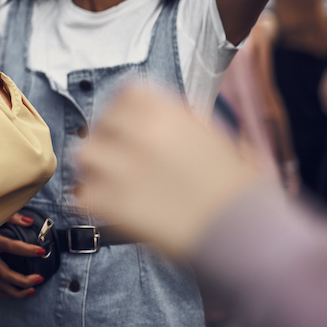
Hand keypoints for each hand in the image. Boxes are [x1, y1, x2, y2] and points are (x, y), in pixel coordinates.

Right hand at [0, 213, 46, 298]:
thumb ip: (11, 217)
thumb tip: (29, 222)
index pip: (11, 246)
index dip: (28, 250)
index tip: (41, 251)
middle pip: (6, 274)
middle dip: (25, 281)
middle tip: (39, 279)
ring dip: (16, 292)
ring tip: (31, 291)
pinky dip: (3, 292)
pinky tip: (14, 292)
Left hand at [75, 86, 261, 260]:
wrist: (243, 232)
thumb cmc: (236, 187)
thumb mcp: (213, 135)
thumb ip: (176, 120)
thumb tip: (154, 117)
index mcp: (164, 111)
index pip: (125, 94)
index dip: (125, 110)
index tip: (128, 124)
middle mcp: (137, 133)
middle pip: (101, 124)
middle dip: (110, 140)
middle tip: (123, 159)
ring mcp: (120, 167)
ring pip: (85, 155)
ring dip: (96, 168)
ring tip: (116, 182)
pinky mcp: (110, 202)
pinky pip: (83, 193)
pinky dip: (94, 200)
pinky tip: (115, 206)